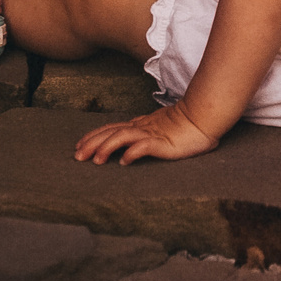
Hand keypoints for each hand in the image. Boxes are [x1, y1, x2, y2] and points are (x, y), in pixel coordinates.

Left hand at [73, 101, 222, 164]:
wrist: (203, 118)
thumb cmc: (184, 127)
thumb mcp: (158, 130)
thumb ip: (143, 136)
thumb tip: (126, 150)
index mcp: (139, 125)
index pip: (111, 129)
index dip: (93, 137)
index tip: (79, 146)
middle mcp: (142, 128)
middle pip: (111, 133)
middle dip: (92, 144)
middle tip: (77, 156)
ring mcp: (152, 134)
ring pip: (123, 137)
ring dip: (107, 147)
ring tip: (96, 160)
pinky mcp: (164, 143)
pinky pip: (145, 146)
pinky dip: (133, 152)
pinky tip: (124, 161)